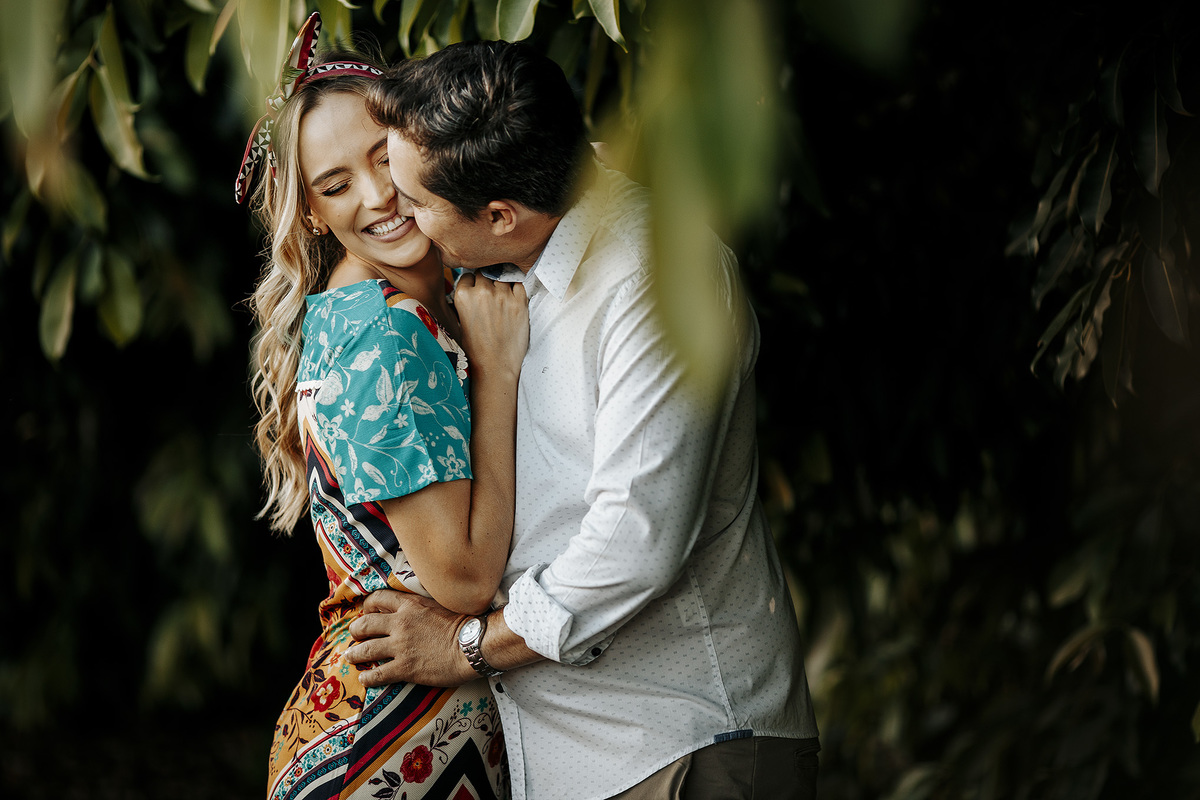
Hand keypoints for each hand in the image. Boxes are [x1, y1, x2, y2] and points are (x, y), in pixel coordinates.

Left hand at [345, 590, 475, 687]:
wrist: (473, 646)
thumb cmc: (464, 625)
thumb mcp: (439, 605)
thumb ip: (420, 606)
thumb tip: (412, 608)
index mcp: (410, 605)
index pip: (378, 598)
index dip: (368, 605)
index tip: (366, 612)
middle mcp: (400, 623)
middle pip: (366, 624)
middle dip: (356, 630)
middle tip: (355, 635)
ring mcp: (401, 646)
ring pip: (366, 649)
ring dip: (355, 654)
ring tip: (350, 657)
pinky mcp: (405, 668)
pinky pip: (378, 673)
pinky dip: (367, 677)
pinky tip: (364, 679)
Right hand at [454, 272, 528, 380]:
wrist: (495, 365)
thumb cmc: (476, 347)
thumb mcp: (460, 320)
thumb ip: (465, 300)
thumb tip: (471, 286)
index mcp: (463, 296)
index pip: (468, 275)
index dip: (473, 283)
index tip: (476, 290)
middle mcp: (482, 292)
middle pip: (485, 273)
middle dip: (486, 281)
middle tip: (490, 295)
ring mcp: (502, 295)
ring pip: (502, 276)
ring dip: (502, 284)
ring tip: (502, 300)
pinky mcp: (519, 302)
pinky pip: (518, 284)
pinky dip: (516, 289)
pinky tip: (512, 301)